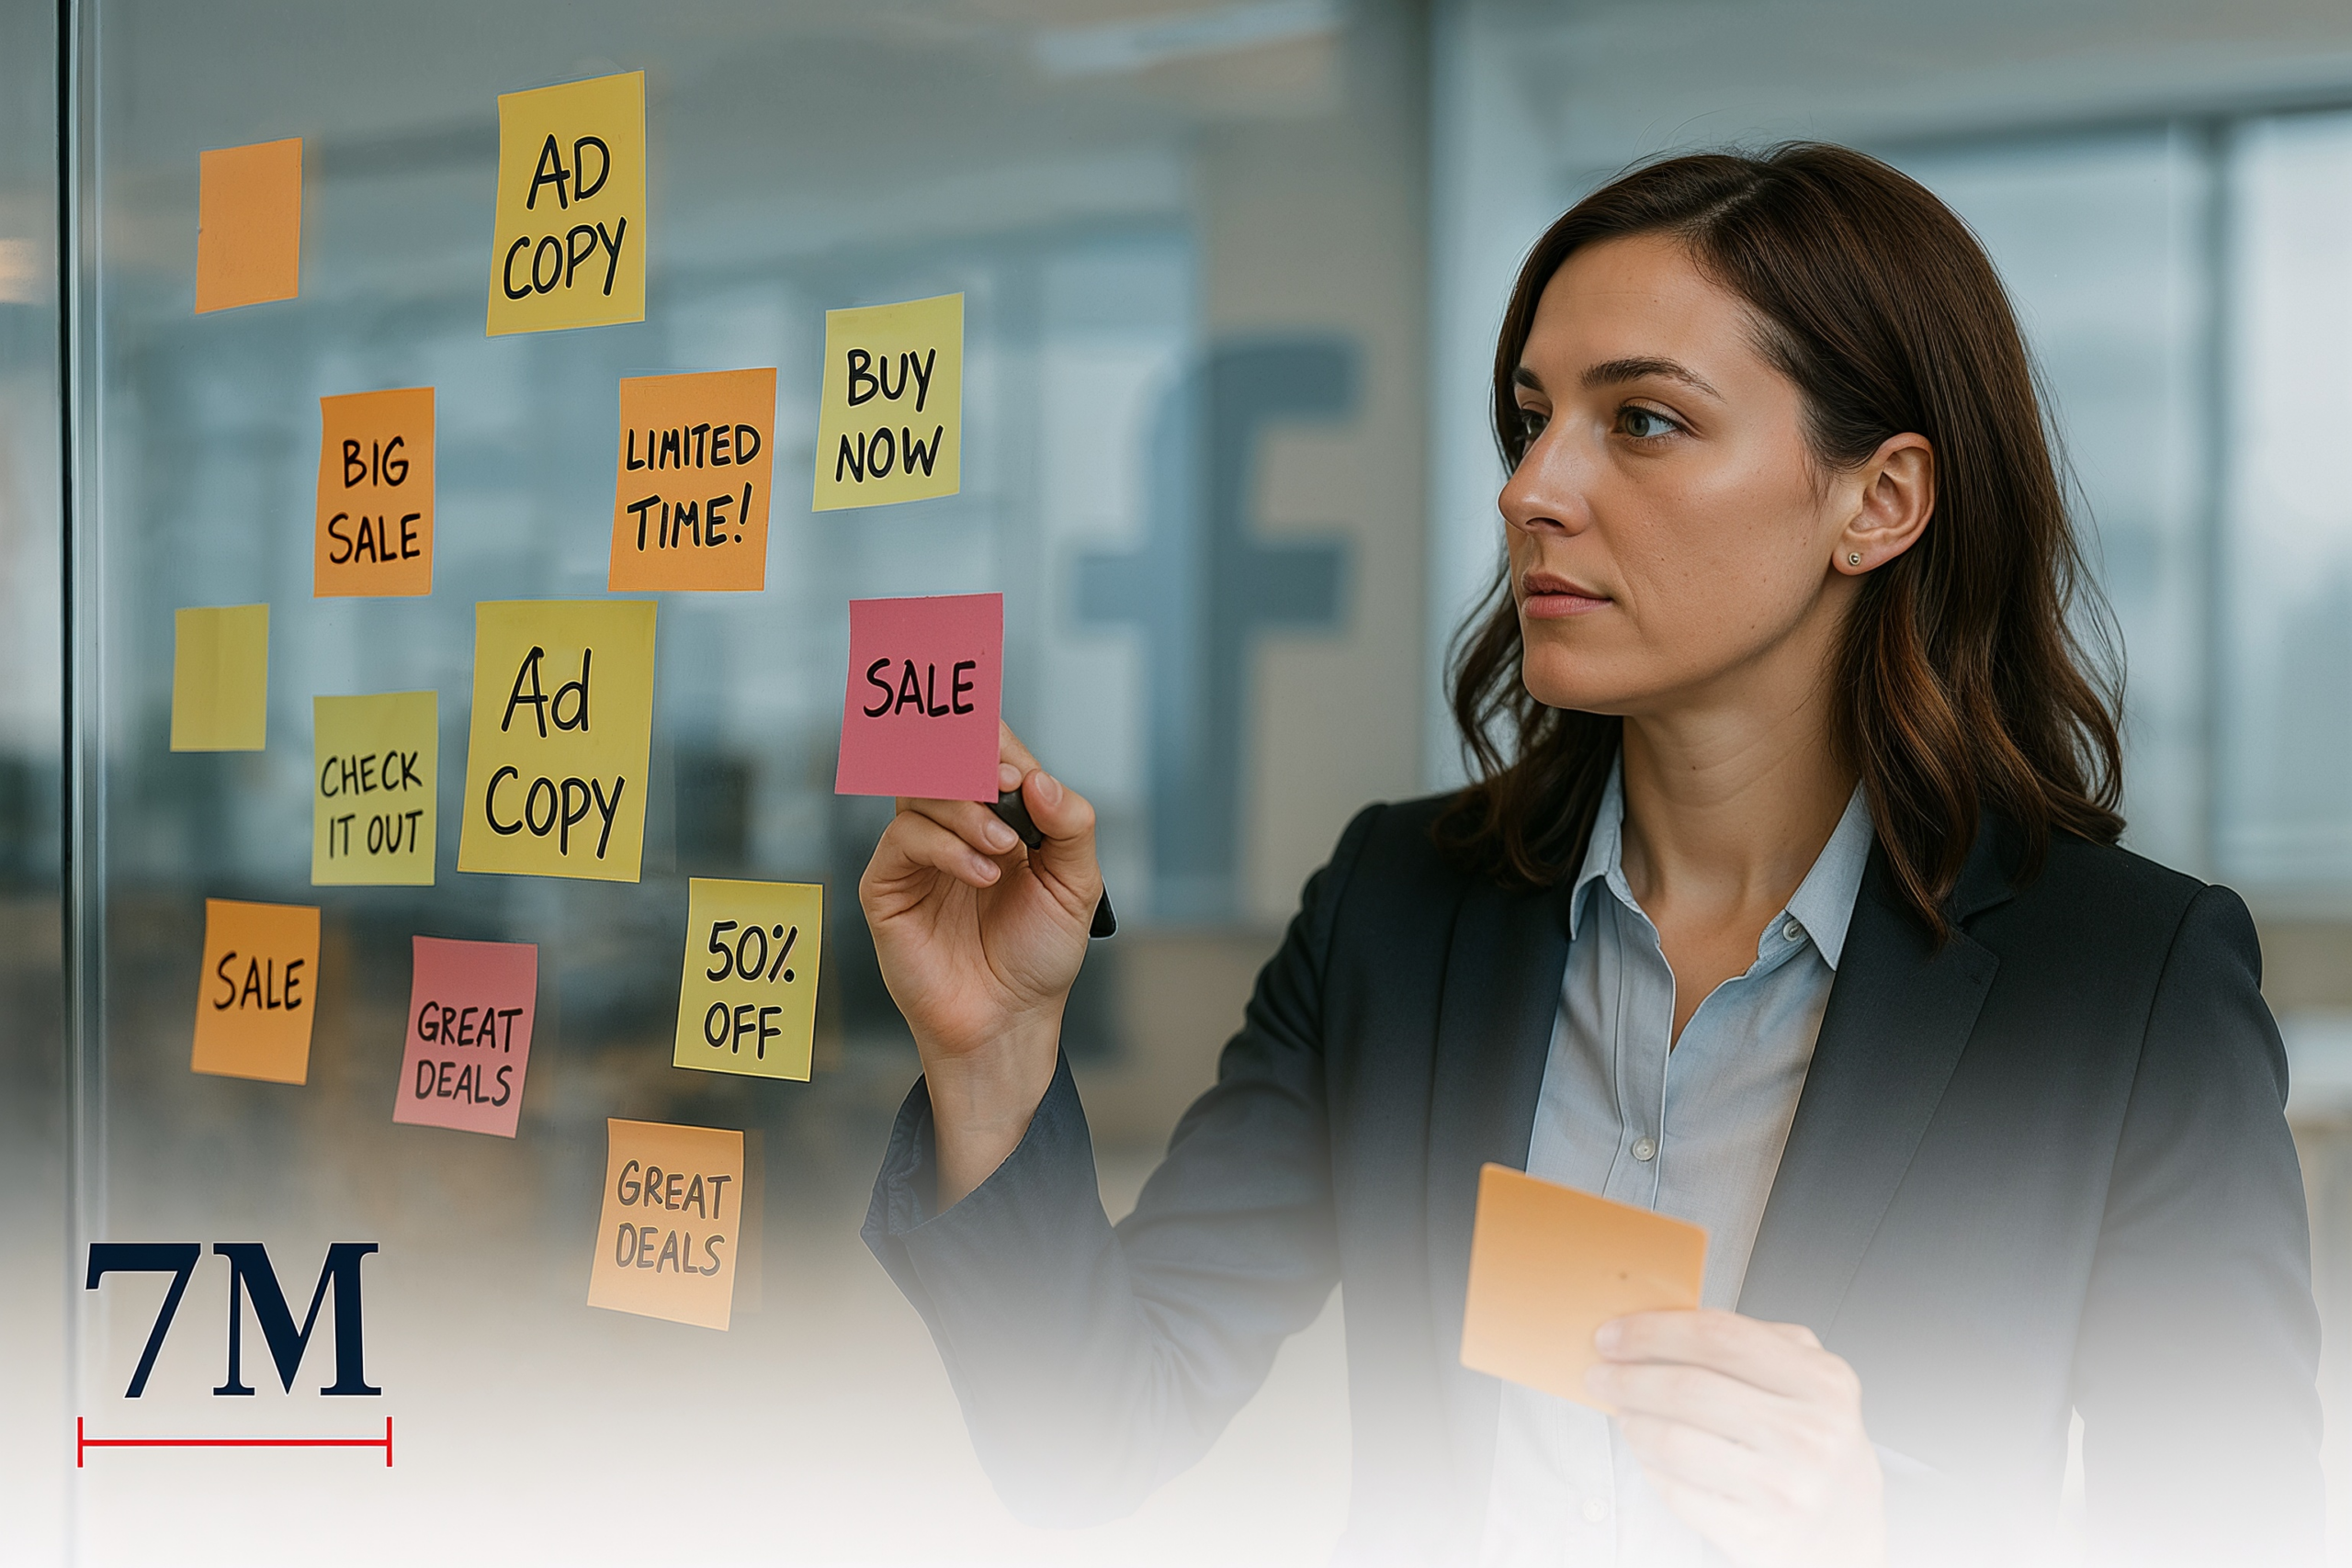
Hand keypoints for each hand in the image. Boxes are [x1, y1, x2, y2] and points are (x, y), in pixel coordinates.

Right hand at [858, 722, 1102, 1206]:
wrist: (1010, 1019)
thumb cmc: (1039, 955)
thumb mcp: (1076, 885)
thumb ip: (1070, 824)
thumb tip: (1039, 778)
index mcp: (998, 814)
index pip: (985, 751)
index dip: (994, 742)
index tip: (1018, 766)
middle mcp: (953, 826)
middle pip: (942, 758)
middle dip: (974, 763)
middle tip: (1005, 785)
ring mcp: (917, 854)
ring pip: (920, 791)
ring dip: (967, 809)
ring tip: (1005, 848)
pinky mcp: (888, 885)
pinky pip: (904, 838)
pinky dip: (947, 846)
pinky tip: (982, 874)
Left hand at [1586, 1309, 1884, 1567]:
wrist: (1844, 1525)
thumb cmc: (1811, 1439)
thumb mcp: (1804, 1378)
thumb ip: (1747, 1341)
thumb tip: (1657, 1321)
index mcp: (1822, 1381)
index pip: (1719, 1337)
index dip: (1653, 1331)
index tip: (1613, 1334)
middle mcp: (1811, 1434)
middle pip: (1689, 1388)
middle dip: (1628, 1377)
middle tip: (1599, 1374)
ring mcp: (1787, 1488)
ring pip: (1675, 1442)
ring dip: (1632, 1423)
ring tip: (1623, 1414)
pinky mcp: (1759, 1533)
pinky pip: (1679, 1491)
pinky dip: (1650, 1468)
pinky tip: (1648, 1454)